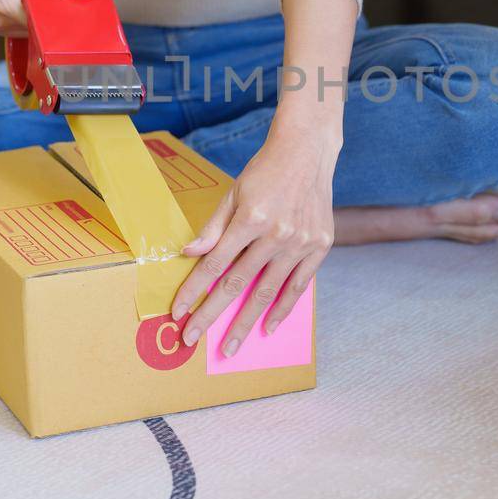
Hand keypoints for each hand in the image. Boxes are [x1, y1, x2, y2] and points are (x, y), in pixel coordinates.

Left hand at [170, 119, 338, 354]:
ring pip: (267, 292)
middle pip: (237, 284)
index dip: (193, 290)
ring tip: (230, 346)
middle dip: (211, 315)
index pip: (214, 263)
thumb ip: (213, 227)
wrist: (307, 152)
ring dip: (246, 322)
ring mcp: (300, 242)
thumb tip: (190, 254)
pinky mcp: (319, 247)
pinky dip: (282, 309)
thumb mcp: (233, 192)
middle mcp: (277, 233)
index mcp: (250, 218)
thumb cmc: (265, 171)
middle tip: (192, 338)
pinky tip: (267, 327)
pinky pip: (298, 287)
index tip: (178, 311)